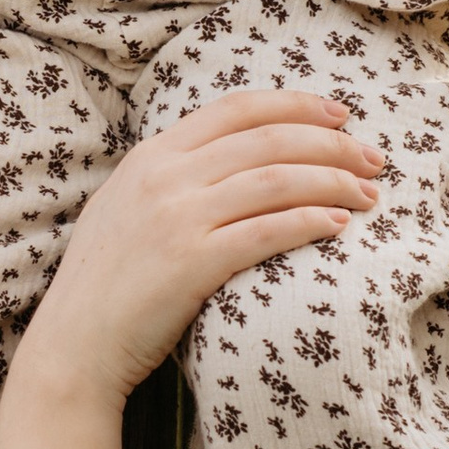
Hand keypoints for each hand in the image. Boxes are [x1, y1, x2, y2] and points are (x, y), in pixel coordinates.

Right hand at [0, 93, 383, 448]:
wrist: (75, 343)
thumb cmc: (106, 283)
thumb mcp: (126, 208)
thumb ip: (170, 178)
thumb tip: (228, 161)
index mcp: (151, 156)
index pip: (236, 109)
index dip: (295, 105)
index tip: (339, 115)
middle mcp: (164, 177)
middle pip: (267, 140)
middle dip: (332, 144)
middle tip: (373, 159)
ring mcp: (177, 218)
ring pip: (275, 180)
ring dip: (333, 182)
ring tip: (369, 195)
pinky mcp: (191, 263)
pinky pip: (266, 231)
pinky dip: (308, 222)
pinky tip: (339, 225)